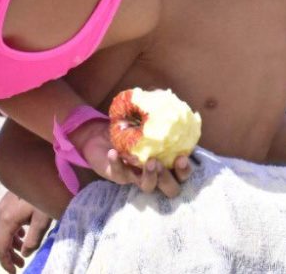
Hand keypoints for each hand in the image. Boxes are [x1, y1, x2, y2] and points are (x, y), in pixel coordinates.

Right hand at [0, 192, 52, 273]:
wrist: (44, 168)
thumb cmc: (46, 193)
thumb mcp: (43, 219)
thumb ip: (33, 239)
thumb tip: (25, 253)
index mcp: (7, 219)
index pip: (0, 247)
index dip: (5, 262)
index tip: (14, 272)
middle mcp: (0, 212)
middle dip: (8, 255)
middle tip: (20, 265)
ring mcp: (3, 205)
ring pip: (2, 231)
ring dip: (11, 244)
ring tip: (22, 253)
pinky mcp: (9, 200)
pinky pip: (7, 222)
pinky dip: (13, 233)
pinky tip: (23, 235)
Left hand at [71, 120, 193, 197]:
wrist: (101, 134)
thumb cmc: (128, 125)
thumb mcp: (144, 115)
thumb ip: (157, 108)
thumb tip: (167, 96)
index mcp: (167, 160)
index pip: (183, 173)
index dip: (185, 170)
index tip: (181, 158)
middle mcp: (155, 172)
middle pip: (170, 189)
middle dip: (168, 179)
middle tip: (161, 163)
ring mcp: (137, 176)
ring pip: (148, 187)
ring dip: (150, 177)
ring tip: (148, 161)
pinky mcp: (118, 176)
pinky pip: (120, 175)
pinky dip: (118, 165)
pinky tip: (114, 153)